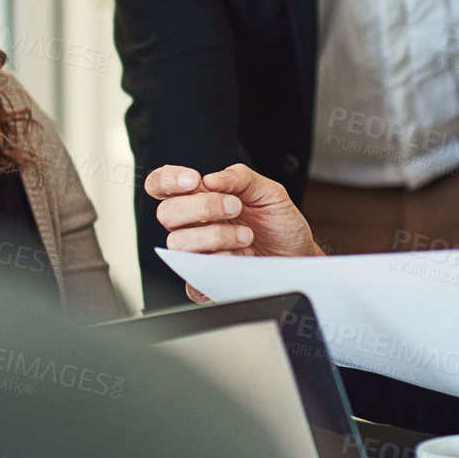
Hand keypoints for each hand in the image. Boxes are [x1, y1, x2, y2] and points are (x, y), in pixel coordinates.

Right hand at [145, 163, 324, 302]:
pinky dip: (219, 263)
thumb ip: (240, 177)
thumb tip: (212, 178)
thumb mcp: (268, 191)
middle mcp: (193, 225)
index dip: (168, 180)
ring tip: (246, 235)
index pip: (162, 186)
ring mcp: (196, 253)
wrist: (296, 254)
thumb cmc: (278, 223)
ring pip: (178, 243)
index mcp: (200, 198)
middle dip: (203, 207)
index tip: (193, 180)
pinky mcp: (203, 280)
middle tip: (235, 207)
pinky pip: (192, 276)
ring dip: (217, 235)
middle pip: (166, 213)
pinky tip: (239, 257)